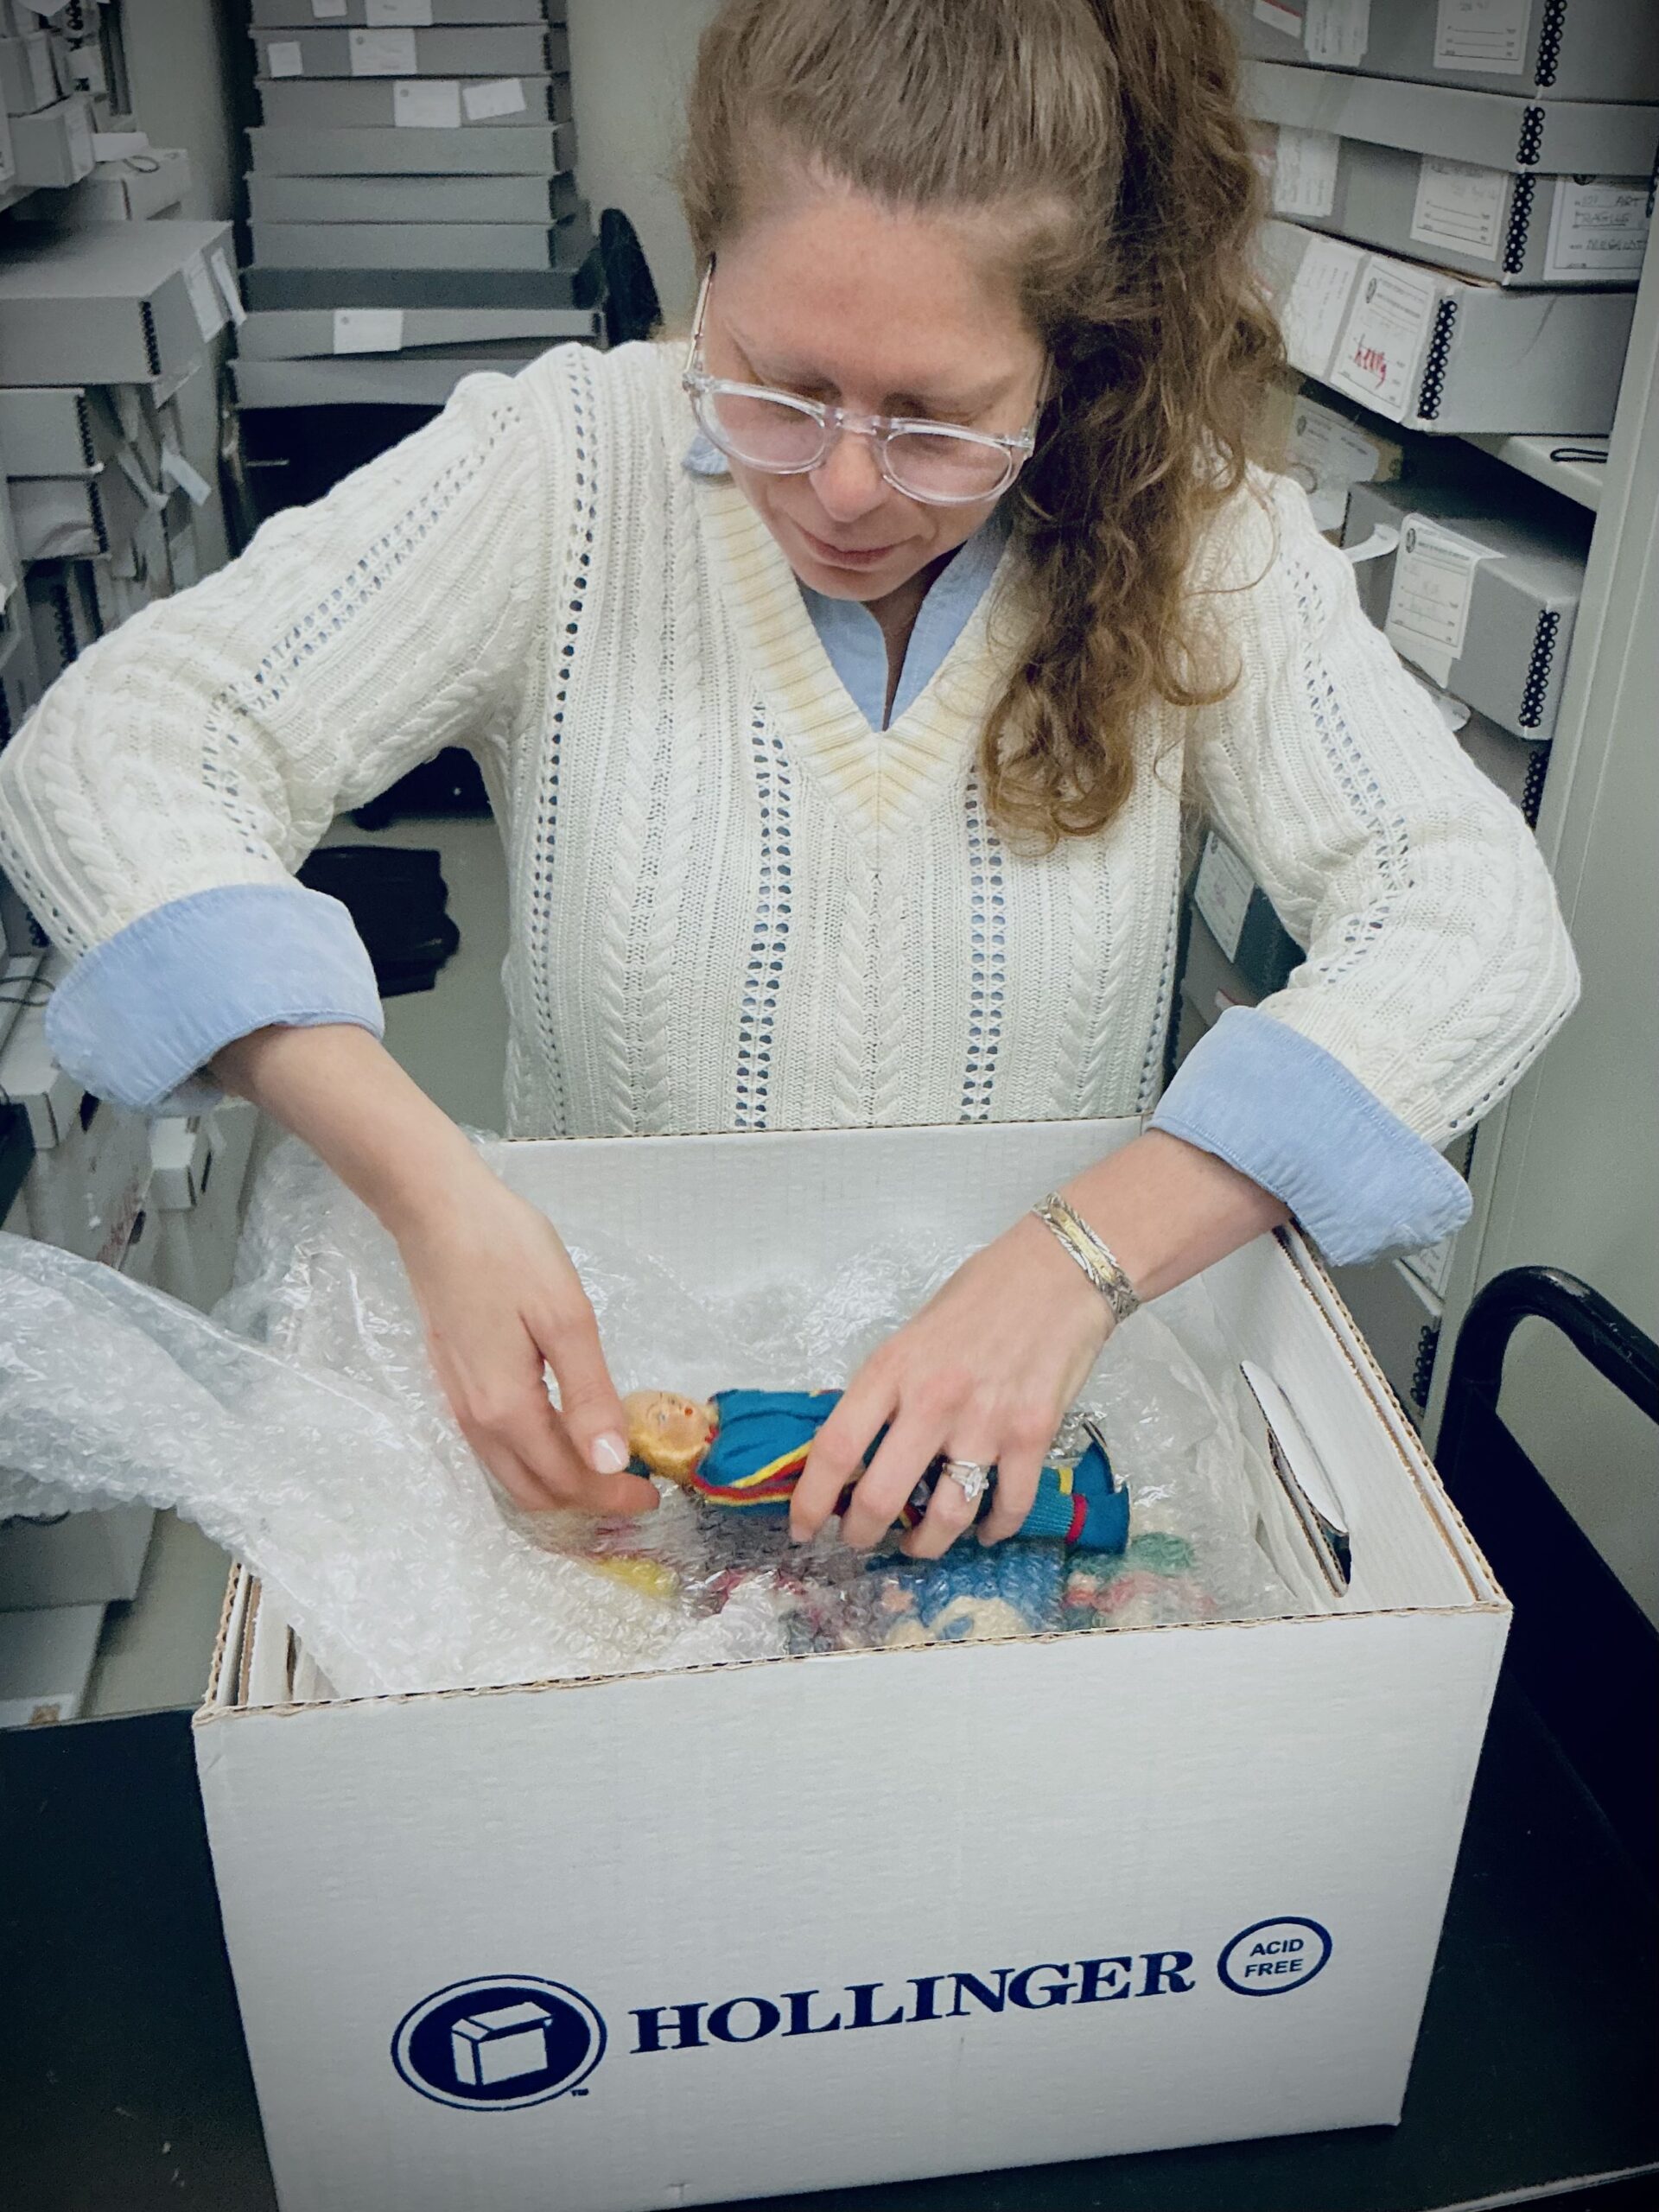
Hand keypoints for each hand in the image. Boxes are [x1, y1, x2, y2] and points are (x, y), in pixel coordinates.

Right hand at [212, 1024, 656, 1519]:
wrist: (436, 1211)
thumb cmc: (507, 1253)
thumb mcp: (566, 1319)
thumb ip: (589, 1397)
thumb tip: (611, 1464)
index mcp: (507, 1410)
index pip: (567, 1480)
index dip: (613, 1497)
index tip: (654, 1495)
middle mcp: (477, 1420)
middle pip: (535, 1491)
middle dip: (588, 1500)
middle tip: (636, 1486)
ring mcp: (460, 1403)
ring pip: (512, 1475)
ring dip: (560, 1483)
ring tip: (607, 1463)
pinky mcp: (456, 1383)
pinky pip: (498, 1448)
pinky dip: (536, 1458)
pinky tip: (565, 1429)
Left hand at [788, 1212, 1110, 1556]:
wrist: (1059, 1271)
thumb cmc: (981, 1295)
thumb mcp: (912, 1335)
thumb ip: (889, 1390)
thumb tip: (860, 1449)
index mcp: (892, 1369)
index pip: (836, 1449)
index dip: (812, 1502)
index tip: (802, 1528)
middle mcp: (932, 1400)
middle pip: (882, 1498)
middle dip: (863, 1535)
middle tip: (861, 1541)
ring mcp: (985, 1422)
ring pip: (947, 1516)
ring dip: (927, 1545)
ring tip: (919, 1545)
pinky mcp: (1033, 1435)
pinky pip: (1008, 1505)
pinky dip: (993, 1529)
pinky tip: (985, 1529)